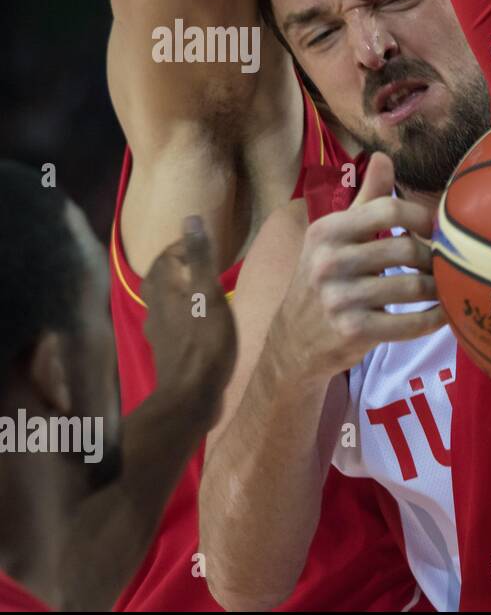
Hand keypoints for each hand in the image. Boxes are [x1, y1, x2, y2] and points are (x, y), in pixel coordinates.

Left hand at [143, 215, 236, 415]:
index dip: (183, 246)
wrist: (191, 395)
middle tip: (200, 262)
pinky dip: (181, 311)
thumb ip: (201, 258)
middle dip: (176, 265)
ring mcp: (160, 331)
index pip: (166, 257)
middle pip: (159, 278)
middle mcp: (157, 308)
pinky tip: (196, 321)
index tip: (207, 246)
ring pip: (162, 300)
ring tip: (200, 288)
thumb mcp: (209, 295)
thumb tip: (190, 218)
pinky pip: (170, 320)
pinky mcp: (168, 350)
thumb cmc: (205, 342)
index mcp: (165, 290)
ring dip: (178, 288)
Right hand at [271, 152, 444, 382]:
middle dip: (433, 257)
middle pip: (406, 250)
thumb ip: (365, 198)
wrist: (294, 338)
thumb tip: (382, 156)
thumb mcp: (335, 235)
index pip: (388, 210)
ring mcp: (339, 299)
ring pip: (412, 288)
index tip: (434, 228)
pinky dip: (434, 319)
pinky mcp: (353, 331)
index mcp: (326, 231)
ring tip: (446, 285)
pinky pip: (410, 324)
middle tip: (445, 262)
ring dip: (438, 288)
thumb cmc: (325, 277)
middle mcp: (328, 262)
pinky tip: (443, 314)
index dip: (421, 217)